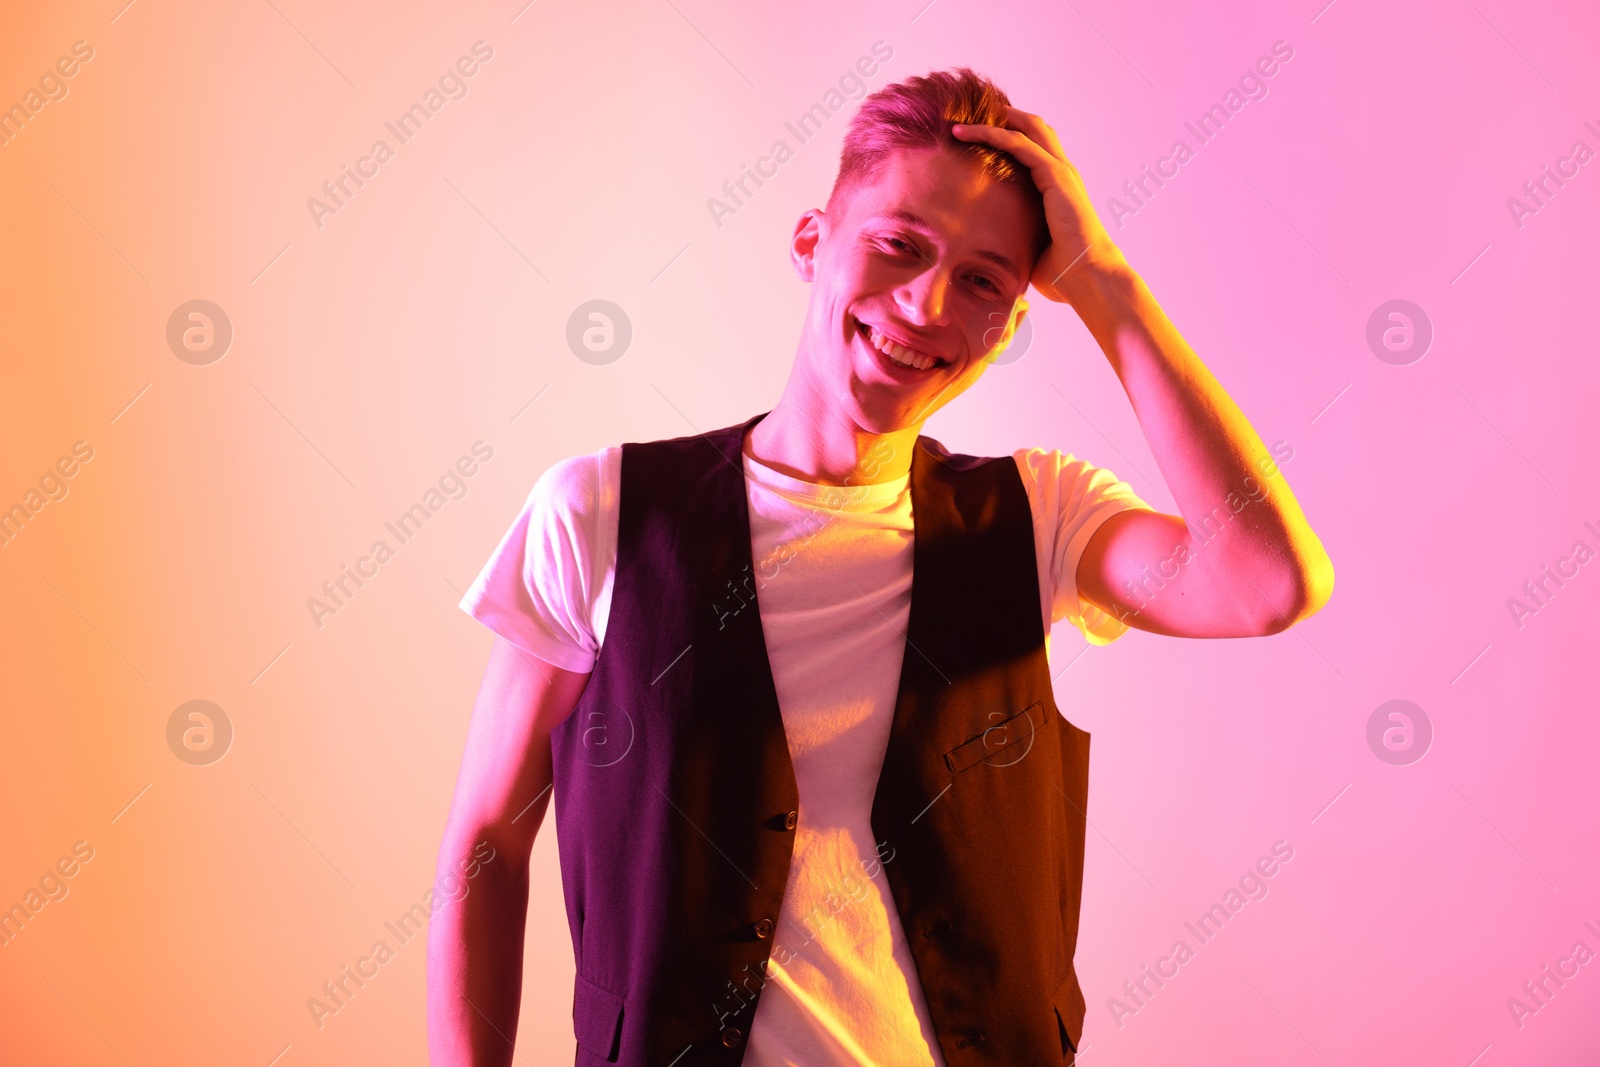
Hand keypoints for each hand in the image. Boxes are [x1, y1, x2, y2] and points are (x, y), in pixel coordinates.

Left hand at [952, 107, 1123, 303]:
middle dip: (1002, 119)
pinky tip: (969, 133)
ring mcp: (1060, 171)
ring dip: (991, 123)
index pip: (1034, 148)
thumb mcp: (1030, 248)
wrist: (1087, 277)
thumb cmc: (1062, 273)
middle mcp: (1061, 173)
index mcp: (1057, 187)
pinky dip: (993, 134)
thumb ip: (1015, 238)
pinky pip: (1020, 144)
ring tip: (960, 125)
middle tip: (968, 120)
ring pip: (1025, 130)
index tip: (977, 137)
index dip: (1009, 136)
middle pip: (1033, 129)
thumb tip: (990, 252)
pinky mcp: (1056, 175)